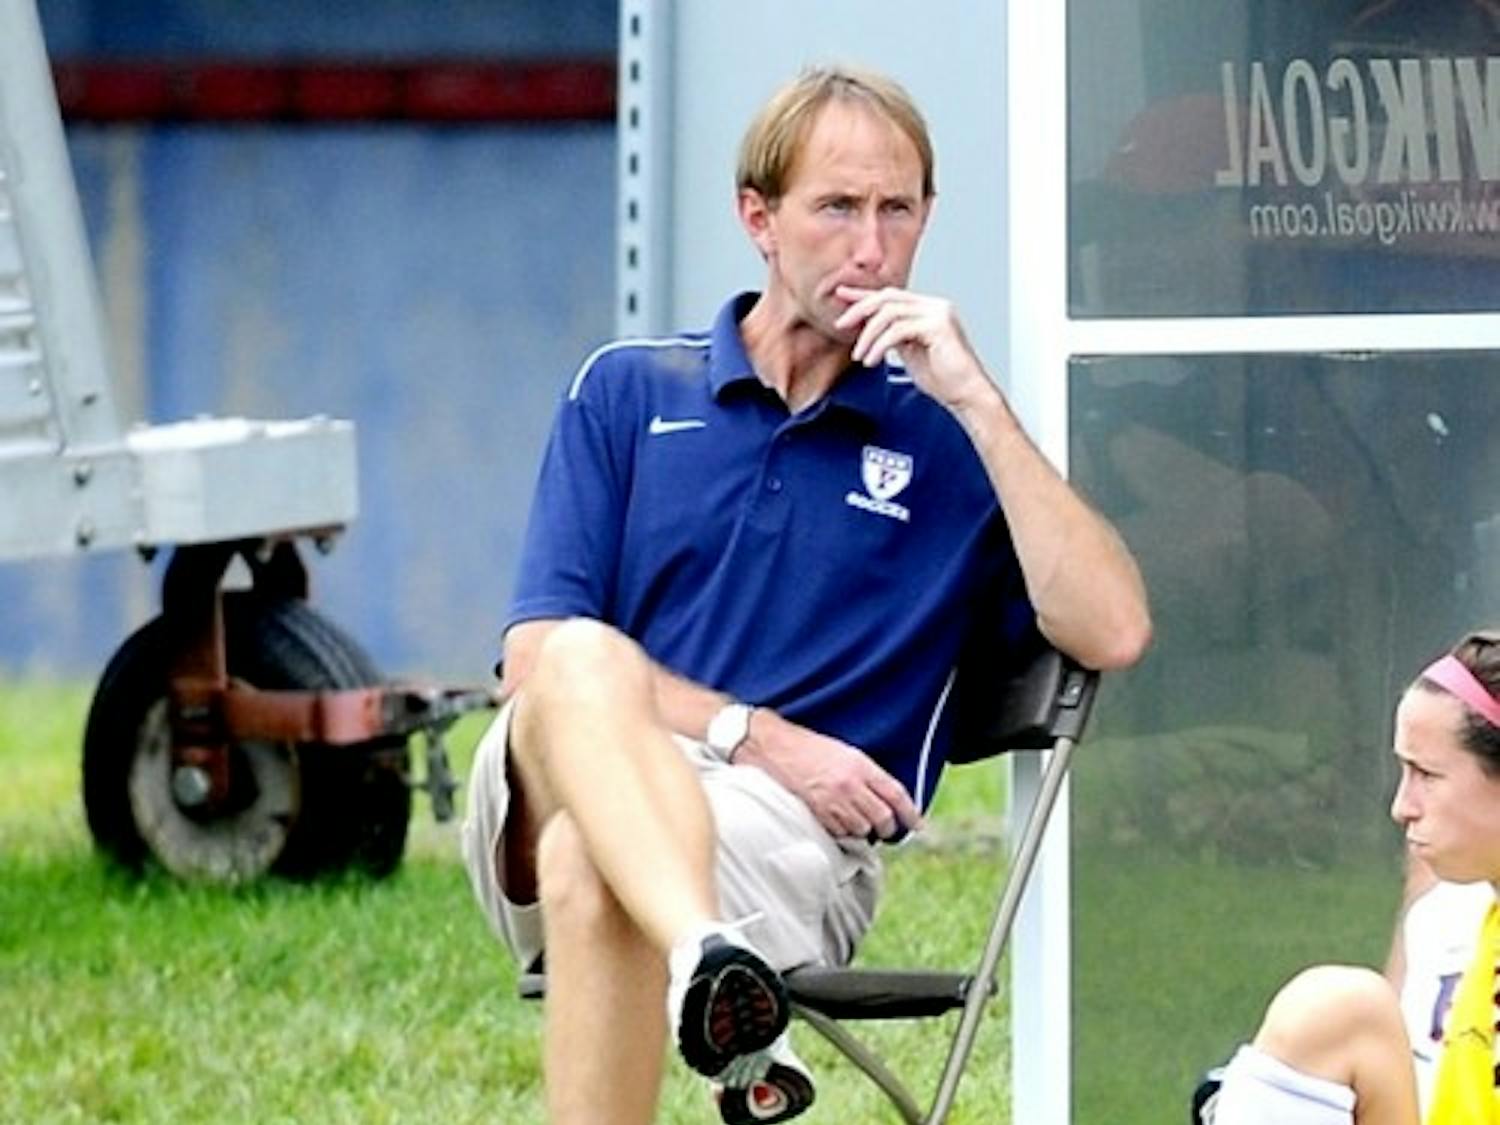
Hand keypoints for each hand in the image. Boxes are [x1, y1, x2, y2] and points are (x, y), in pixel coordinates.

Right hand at [736, 708, 923, 840]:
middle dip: (886, 827)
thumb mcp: (844, 753)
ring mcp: (833, 802)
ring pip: (862, 830)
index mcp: (860, 766)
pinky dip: (843, 832)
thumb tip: (884, 799)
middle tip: (884, 828)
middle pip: (883, 819)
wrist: (774, 749)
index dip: (911, 812)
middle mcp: (850, 786)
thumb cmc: (809, 748)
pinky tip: (837, 821)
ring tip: (854, 820)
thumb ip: (865, 775)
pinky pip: (840, 834)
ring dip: (863, 830)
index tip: (918, 825)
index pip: (895, 794)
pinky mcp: (817, 815)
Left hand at [834, 285, 993, 413]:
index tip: (840, 294)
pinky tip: (873, 360)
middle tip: (841, 325)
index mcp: (929, 308)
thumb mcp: (909, 350)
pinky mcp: (938, 327)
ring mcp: (938, 313)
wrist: (965, 394)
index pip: (891, 295)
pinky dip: (879, 345)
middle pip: (887, 297)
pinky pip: (898, 330)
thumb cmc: (942, 378)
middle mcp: (935, 305)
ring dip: (868, 336)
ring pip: (889, 313)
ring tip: (861, 357)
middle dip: (860, 309)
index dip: (864, 294)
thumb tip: (870, 326)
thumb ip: (894, 334)